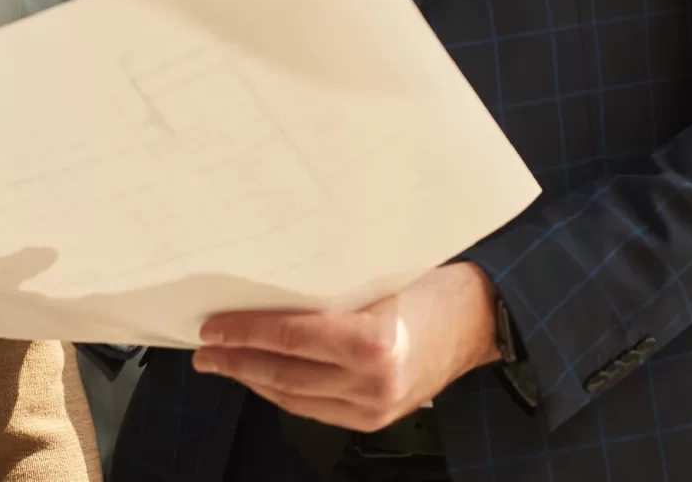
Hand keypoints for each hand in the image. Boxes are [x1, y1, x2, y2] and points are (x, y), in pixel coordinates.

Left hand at [193, 262, 501, 431]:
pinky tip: (264, 379)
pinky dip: (284, 394)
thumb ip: (331, 287)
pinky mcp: (376, 418)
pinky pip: (315, 410)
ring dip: (253, 380)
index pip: (290, 337)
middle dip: (236, 361)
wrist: (486, 317)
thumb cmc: (438, 284)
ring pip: (294, 398)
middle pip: (284, 373)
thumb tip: (267, 287)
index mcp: (373, 339)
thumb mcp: (382, 273)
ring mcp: (374, 406)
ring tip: (224, 364)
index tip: (213, 325)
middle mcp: (372, 380)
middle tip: (205, 348)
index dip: (244, 332)